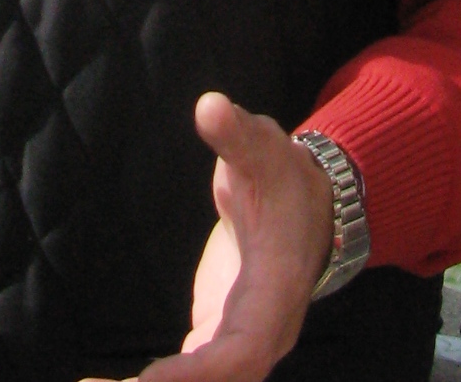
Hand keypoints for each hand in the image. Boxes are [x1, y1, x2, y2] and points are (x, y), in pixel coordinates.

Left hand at [132, 95, 335, 381]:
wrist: (308, 206)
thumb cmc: (283, 175)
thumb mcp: (265, 148)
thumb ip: (237, 133)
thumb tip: (210, 106)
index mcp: (276, 292)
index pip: (243, 349)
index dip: (201, 373)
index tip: (152, 381)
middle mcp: (264, 331)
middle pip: (221, 381)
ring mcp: (243, 339)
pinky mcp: (220, 337)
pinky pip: (191, 373)